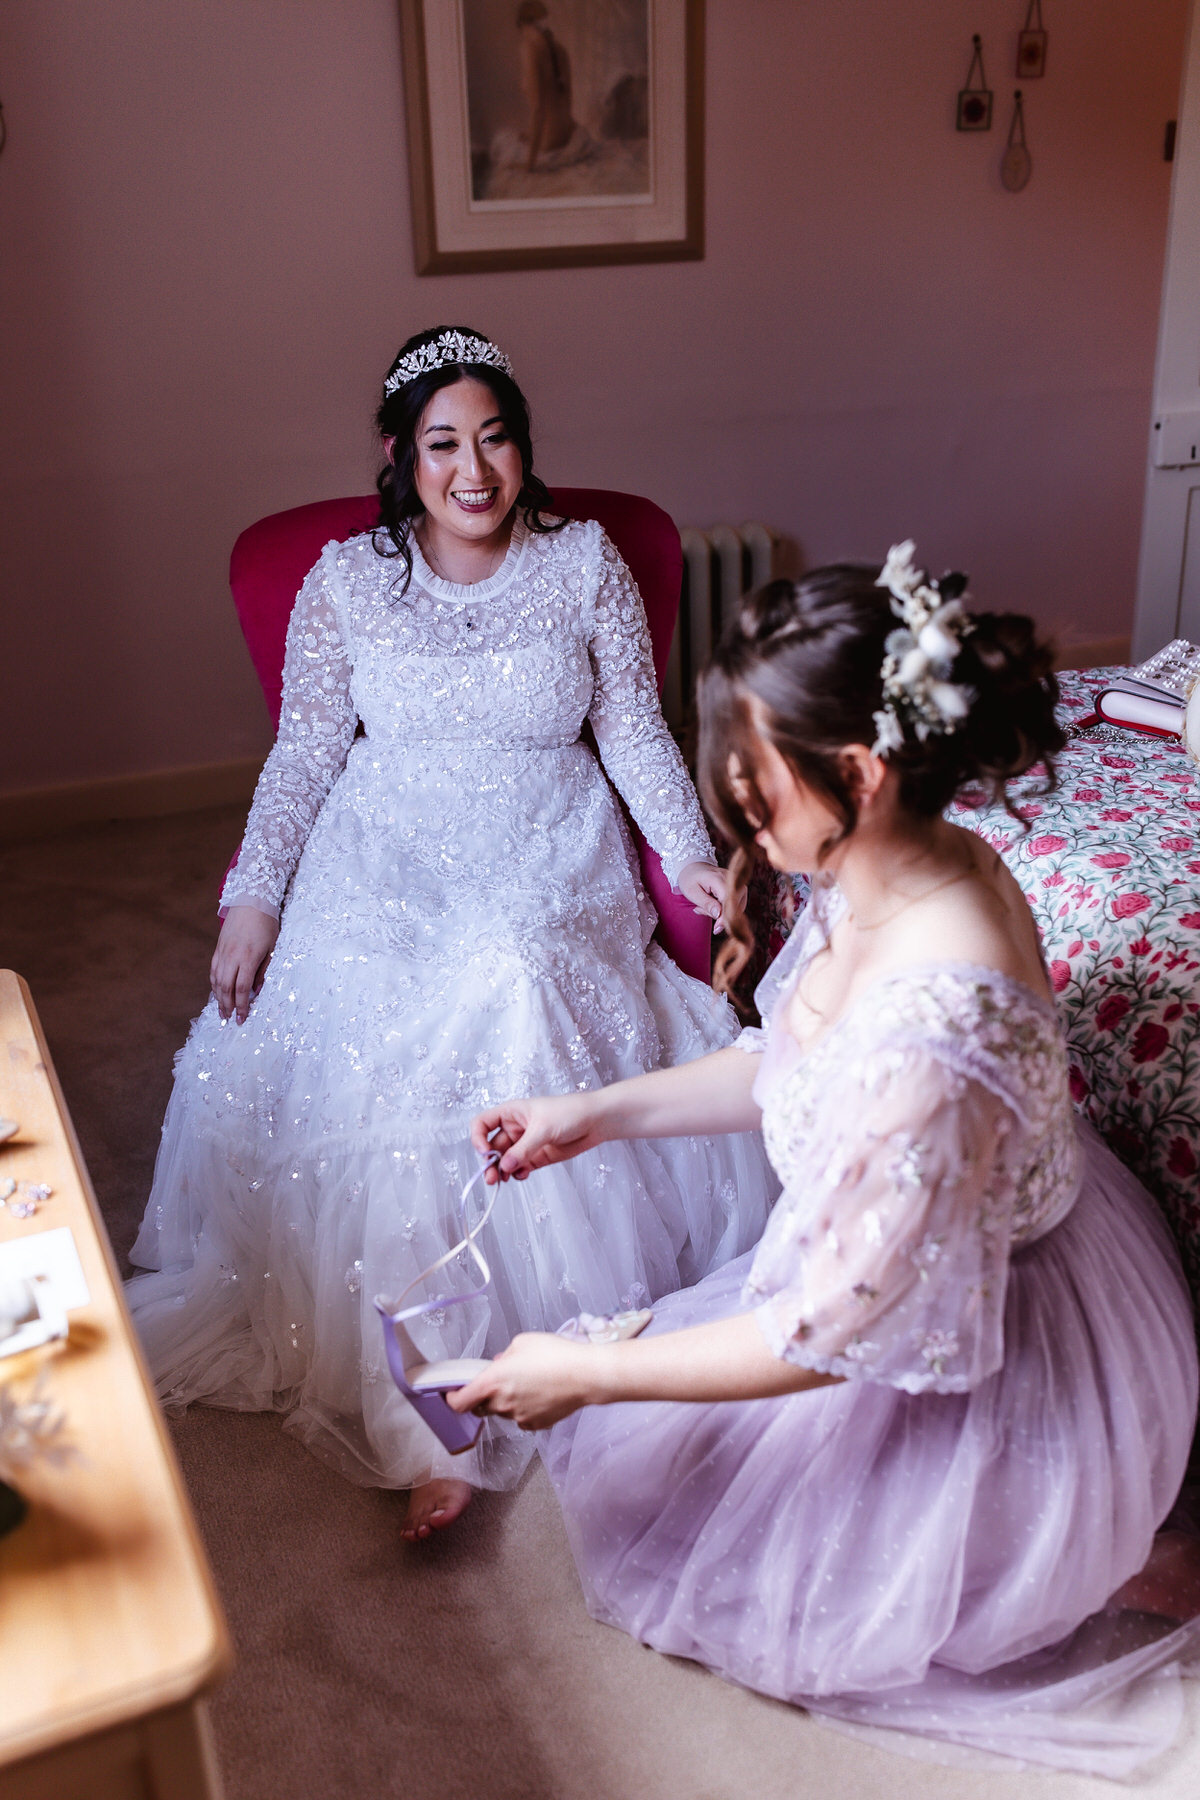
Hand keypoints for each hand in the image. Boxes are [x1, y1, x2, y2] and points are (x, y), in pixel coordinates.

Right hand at [210, 905, 278, 1023]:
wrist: (251, 900)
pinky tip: (217, 992)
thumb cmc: (266, 924)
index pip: (242, 988)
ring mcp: (223, 952)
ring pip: (216, 980)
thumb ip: (263, 971)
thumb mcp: (272, 947)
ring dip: (218, 998)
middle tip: (229, 1019)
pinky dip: (214, 983)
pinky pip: (213, 970)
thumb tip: (257, 991)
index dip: (242, 1006)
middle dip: (228, 1006)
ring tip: (222, 1011)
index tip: (242, 1018)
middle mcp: (232, 956)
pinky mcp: (218, 948)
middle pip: (226, 987)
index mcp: (248, 957)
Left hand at [447, 1332, 602, 1429]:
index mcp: (493, 1382)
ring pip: (503, 1412)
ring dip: (508, 1401)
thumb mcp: (522, 1342)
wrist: (585, 1375)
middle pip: (482, 1407)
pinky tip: (541, 1394)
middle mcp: (502, 1404)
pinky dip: (525, 1409)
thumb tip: (500, 1364)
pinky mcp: (535, 1425)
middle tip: (503, 1380)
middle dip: (486, 1396)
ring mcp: (518, 1418)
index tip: (454, 1392)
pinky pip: (521, 1418)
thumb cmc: (555, 1354)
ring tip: (530, 1383)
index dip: (453, 1399)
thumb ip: (504, 1356)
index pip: (459, 1402)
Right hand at [470, 1092, 605, 1182]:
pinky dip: (517, 1173)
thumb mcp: (543, 1129)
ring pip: (505, 1160)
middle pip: (493, 1147)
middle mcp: (515, 1128)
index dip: (478, 1138)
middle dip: (490, 1162)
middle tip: (491, 1178)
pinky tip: (522, 1175)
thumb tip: (504, 1166)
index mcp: (511, 1113)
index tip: (485, 1152)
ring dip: (502, 1171)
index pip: (483, 1123)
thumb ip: (523, 1149)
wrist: (596, 1121)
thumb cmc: (570, 1112)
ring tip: (504, 1180)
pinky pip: (520, 1167)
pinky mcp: (537, 1157)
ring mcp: (526, 1144)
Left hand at [677, 861, 740, 930]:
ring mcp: (738, 884)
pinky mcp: (739, 889)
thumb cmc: (690, 879)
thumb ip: (706, 903)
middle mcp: (733, 880)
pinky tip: (710, 905)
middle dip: (718, 915)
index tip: (716, 929)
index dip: (724, 918)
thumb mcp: (692, 892)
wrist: (693, 867)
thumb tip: (719, 915)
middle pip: (734, 906)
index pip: (728, 902)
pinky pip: (735, 906)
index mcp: (719, 878)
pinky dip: (723, 910)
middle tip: (699, 910)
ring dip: (719, 913)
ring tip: (702, 906)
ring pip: (736, 908)